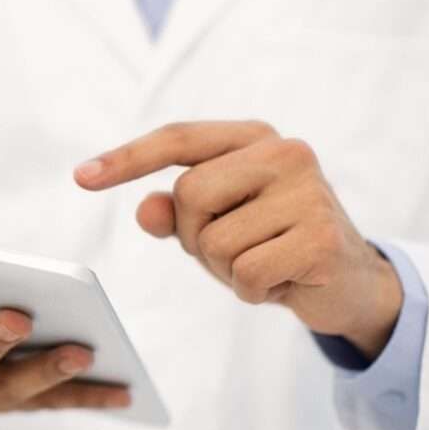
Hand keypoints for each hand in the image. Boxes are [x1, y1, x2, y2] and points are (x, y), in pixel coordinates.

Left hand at [74, 120, 402, 359]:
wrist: (349, 282)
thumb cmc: (270, 244)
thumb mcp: (214, 226)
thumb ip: (175, 213)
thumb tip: (146, 208)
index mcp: (254, 138)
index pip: (178, 139)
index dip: (127, 159)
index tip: (80, 177)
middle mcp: (285, 152)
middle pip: (188, 195)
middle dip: (196, 236)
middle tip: (237, 249)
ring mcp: (308, 192)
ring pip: (213, 241)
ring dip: (226, 269)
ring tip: (264, 263)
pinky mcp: (321, 237)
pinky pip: (245, 274)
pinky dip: (251, 291)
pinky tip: (282, 282)